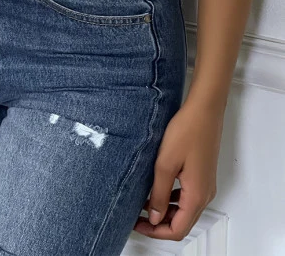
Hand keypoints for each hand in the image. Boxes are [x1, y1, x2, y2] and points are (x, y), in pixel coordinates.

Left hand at [133, 99, 223, 241]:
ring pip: (184, 211)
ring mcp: (205, 185)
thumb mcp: (165, 163)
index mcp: (197, 196)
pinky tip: (157, 189)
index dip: (156, 232)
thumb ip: (159, 193)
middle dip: (159, 225)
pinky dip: (172, 199)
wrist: (204, 110)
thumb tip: (155, 217)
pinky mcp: (203, 175)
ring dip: (165, 212)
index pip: (177, 230)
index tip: (137, 224)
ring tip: (143, 203)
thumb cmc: (187, 131)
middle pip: (182, 223)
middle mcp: (205, 194)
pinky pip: (187, 197)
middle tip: (137, 217)